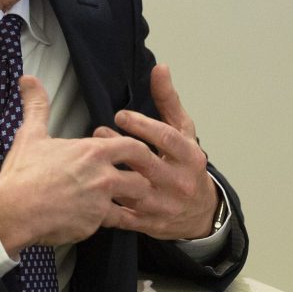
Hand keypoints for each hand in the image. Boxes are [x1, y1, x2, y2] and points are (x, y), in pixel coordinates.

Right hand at [0, 75, 153, 253]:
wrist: (11, 211)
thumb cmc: (23, 173)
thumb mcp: (31, 134)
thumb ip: (37, 105)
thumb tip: (28, 80)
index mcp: (94, 152)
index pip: (134, 147)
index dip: (138, 151)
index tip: (135, 155)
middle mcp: (104, 178)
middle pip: (142, 178)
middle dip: (141, 179)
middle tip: (134, 180)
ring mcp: (100, 204)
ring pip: (131, 203)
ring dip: (128, 202)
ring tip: (121, 202)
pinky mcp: (93, 226)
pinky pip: (109, 223)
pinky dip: (104, 220)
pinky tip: (96, 217)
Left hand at [93, 64, 219, 239]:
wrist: (201, 211)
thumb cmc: (187, 163)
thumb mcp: (184, 130)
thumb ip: (168, 101)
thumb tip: (159, 68)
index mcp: (190, 156)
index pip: (165, 138)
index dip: (142, 125)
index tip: (120, 115)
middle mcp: (180, 181)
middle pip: (146, 162)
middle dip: (119, 146)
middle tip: (97, 133)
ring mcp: (165, 205)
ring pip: (132, 189)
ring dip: (109, 172)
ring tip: (91, 157)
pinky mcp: (151, 224)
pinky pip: (124, 214)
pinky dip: (106, 201)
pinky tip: (91, 187)